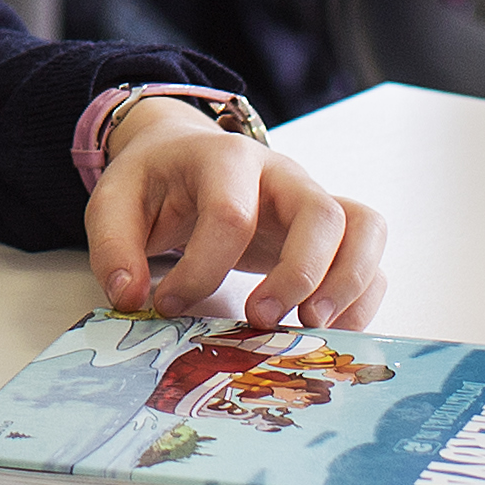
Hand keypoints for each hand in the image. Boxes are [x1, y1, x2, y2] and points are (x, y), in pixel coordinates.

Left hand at [85, 107, 390, 328]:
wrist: (185, 156)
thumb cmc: (156, 182)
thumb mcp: (114, 200)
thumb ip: (113, 246)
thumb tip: (131, 297)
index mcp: (225, 158)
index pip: (231, 215)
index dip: (202, 269)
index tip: (169, 305)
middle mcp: (281, 174)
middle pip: (319, 213)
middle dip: (298, 275)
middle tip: (262, 321)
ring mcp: (312, 197)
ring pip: (363, 227)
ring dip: (347, 284)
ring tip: (312, 327)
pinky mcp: (330, 228)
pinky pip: (370, 254)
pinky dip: (362, 295)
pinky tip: (329, 329)